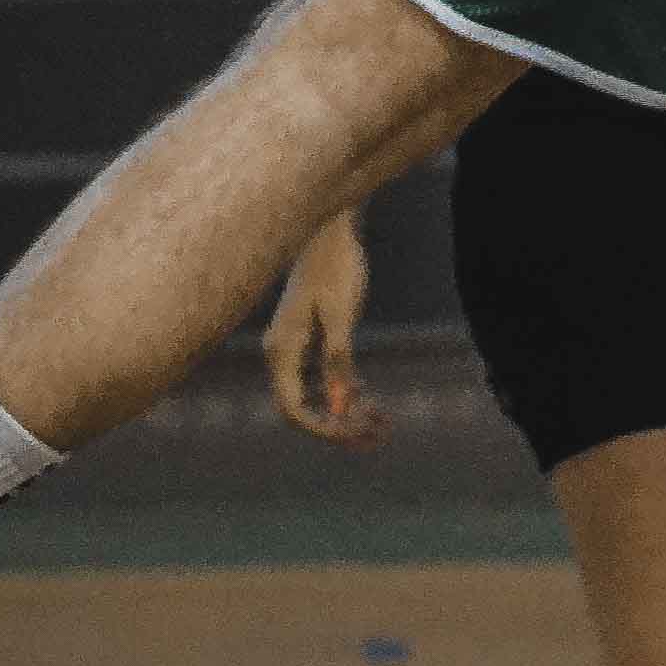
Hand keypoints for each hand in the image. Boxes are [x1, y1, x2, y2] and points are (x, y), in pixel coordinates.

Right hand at [264, 214, 383, 444]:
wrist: (331, 231)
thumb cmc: (334, 266)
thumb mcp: (341, 314)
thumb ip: (338, 360)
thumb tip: (341, 405)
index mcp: (282, 351)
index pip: (294, 410)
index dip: (323, 429)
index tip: (355, 434)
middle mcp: (283, 355)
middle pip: (306, 409)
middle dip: (340, 426)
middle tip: (378, 434)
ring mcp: (296, 349)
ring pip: (317, 397)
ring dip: (347, 413)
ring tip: (383, 424)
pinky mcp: (311, 341)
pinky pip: (325, 379)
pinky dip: (348, 392)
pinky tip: (373, 402)